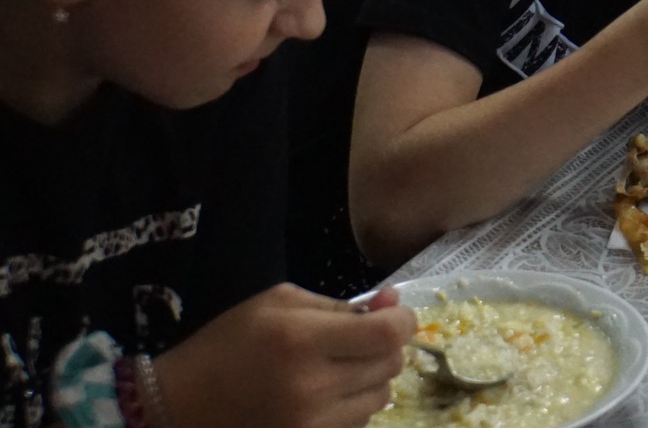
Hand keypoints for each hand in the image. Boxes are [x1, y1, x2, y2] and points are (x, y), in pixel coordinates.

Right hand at [155, 284, 412, 427]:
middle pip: (390, 365)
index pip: (388, 334)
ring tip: (336, 368)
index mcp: (303, 341)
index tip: (390, 313)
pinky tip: (324, 394)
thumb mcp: (280, 304)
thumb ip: (342, 305)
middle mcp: (314, 387)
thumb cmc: (228, 344)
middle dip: (385, 345)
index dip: (401, 320)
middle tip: (358, 338)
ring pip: (381, 396)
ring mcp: (312, 423)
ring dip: (370, 378)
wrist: (177, 406)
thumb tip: (391, 302)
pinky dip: (353, 404)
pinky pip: (358, 421)